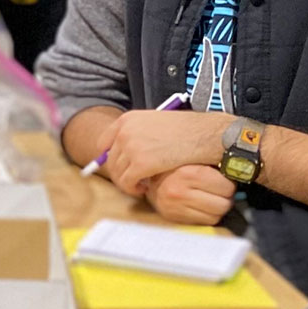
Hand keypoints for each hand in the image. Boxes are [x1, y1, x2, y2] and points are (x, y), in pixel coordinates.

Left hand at [100, 107, 230, 195]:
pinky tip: (145, 187)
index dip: (109, 157)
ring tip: (142, 184)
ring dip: (128, 182)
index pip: (103, 142)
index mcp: (128, 119)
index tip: (119, 166)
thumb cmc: (187, 130)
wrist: (204, 134)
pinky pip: (127, 183)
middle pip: (110, 161)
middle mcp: (125, 132)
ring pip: (117, 174)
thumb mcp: (156, 122)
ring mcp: (132, 147)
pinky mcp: (141, 163)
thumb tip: (127, 152)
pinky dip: (134, 188)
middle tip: (135, 180)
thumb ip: (138, 134)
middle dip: (121, 173)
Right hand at [146, 163, 236, 225]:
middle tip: (219, 190)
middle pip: (223, 204)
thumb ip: (213, 163)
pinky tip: (201, 205)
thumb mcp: (194, 157)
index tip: (223, 181)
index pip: (226, 187)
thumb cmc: (177, 164)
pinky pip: (204, 222)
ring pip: (216, 216)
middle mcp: (180, 191)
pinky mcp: (174, 217)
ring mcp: (176, 207)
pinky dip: (207, 215)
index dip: (228, 184)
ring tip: (210, 197)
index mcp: (189, 173)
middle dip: (225, 197)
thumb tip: (240, 169)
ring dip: (217, 207)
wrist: (147, 174)